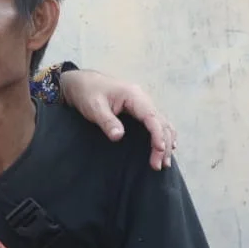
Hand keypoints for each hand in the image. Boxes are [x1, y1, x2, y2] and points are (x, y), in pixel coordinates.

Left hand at [59, 70, 177, 170]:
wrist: (82, 82)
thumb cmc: (88, 93)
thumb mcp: (94, 107)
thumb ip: (107, 121)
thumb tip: (118, 136)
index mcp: (133, 96)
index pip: (151, 116)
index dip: (158, 134)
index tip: (159, 150)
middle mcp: (142, 99)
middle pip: (161, 122)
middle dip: (163, 144)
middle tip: (158, 165)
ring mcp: (142, 104)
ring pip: (162, 123)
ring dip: (166, 142)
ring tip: (164, 162)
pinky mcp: (139, 110)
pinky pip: (157, 122)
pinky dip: (163, 135)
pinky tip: (165, 148)